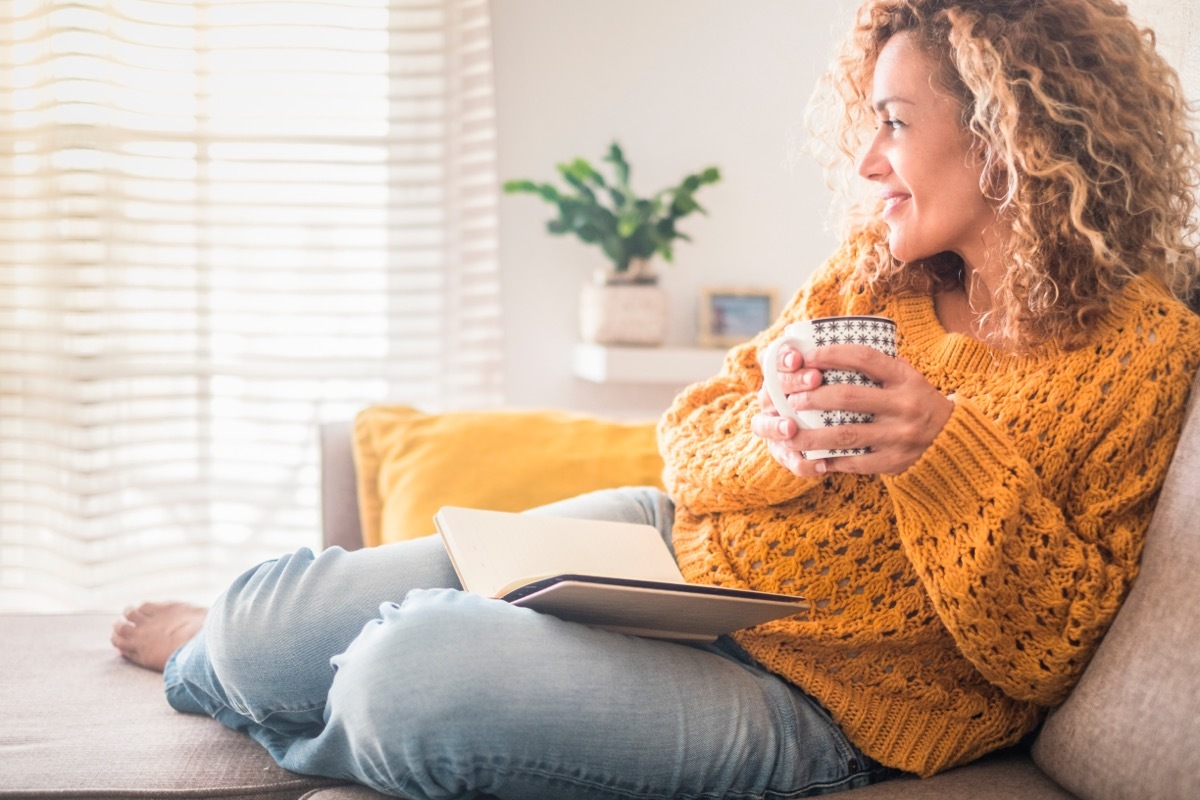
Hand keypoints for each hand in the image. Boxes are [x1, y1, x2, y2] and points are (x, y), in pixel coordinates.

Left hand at [752, 343, 953, 476]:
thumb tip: (831, 348)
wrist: (953, 437)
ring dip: (813, 435)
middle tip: (793, 399)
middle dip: (813, 397)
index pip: (864, 357)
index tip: (807, 357)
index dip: (832, 354)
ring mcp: (900, 435)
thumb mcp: (908, 376)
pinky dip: (832, 460)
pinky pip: (857, 462)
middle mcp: (904, 405)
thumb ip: (879, 365)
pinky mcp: (896, 461)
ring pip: (846, 435)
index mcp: (905, 378)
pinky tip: (814, 458)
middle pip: (848, 397)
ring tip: (790, 434)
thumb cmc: (918, 400)